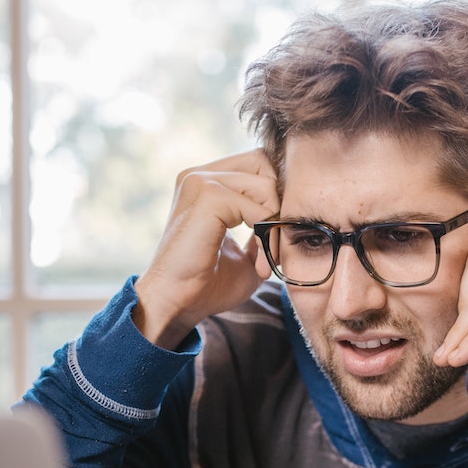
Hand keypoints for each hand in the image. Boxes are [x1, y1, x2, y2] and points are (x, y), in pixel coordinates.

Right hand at [132, 150, 278, 349]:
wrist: (178, 304)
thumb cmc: (208, 283)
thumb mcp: (246, 250)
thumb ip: (264, 225)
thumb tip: (289, 212)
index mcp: (205, 181)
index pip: (258, 163)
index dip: (276, 196)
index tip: (275, 237)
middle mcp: (199, 175)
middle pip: (265, 163)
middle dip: (279, 203)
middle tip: (275, 244)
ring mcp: (201, 181)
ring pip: (266, 185)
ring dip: (275, 226)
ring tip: (267, 259)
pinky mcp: (207, 197)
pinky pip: (258, 208)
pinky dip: (266, 237)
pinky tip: (258, 265)